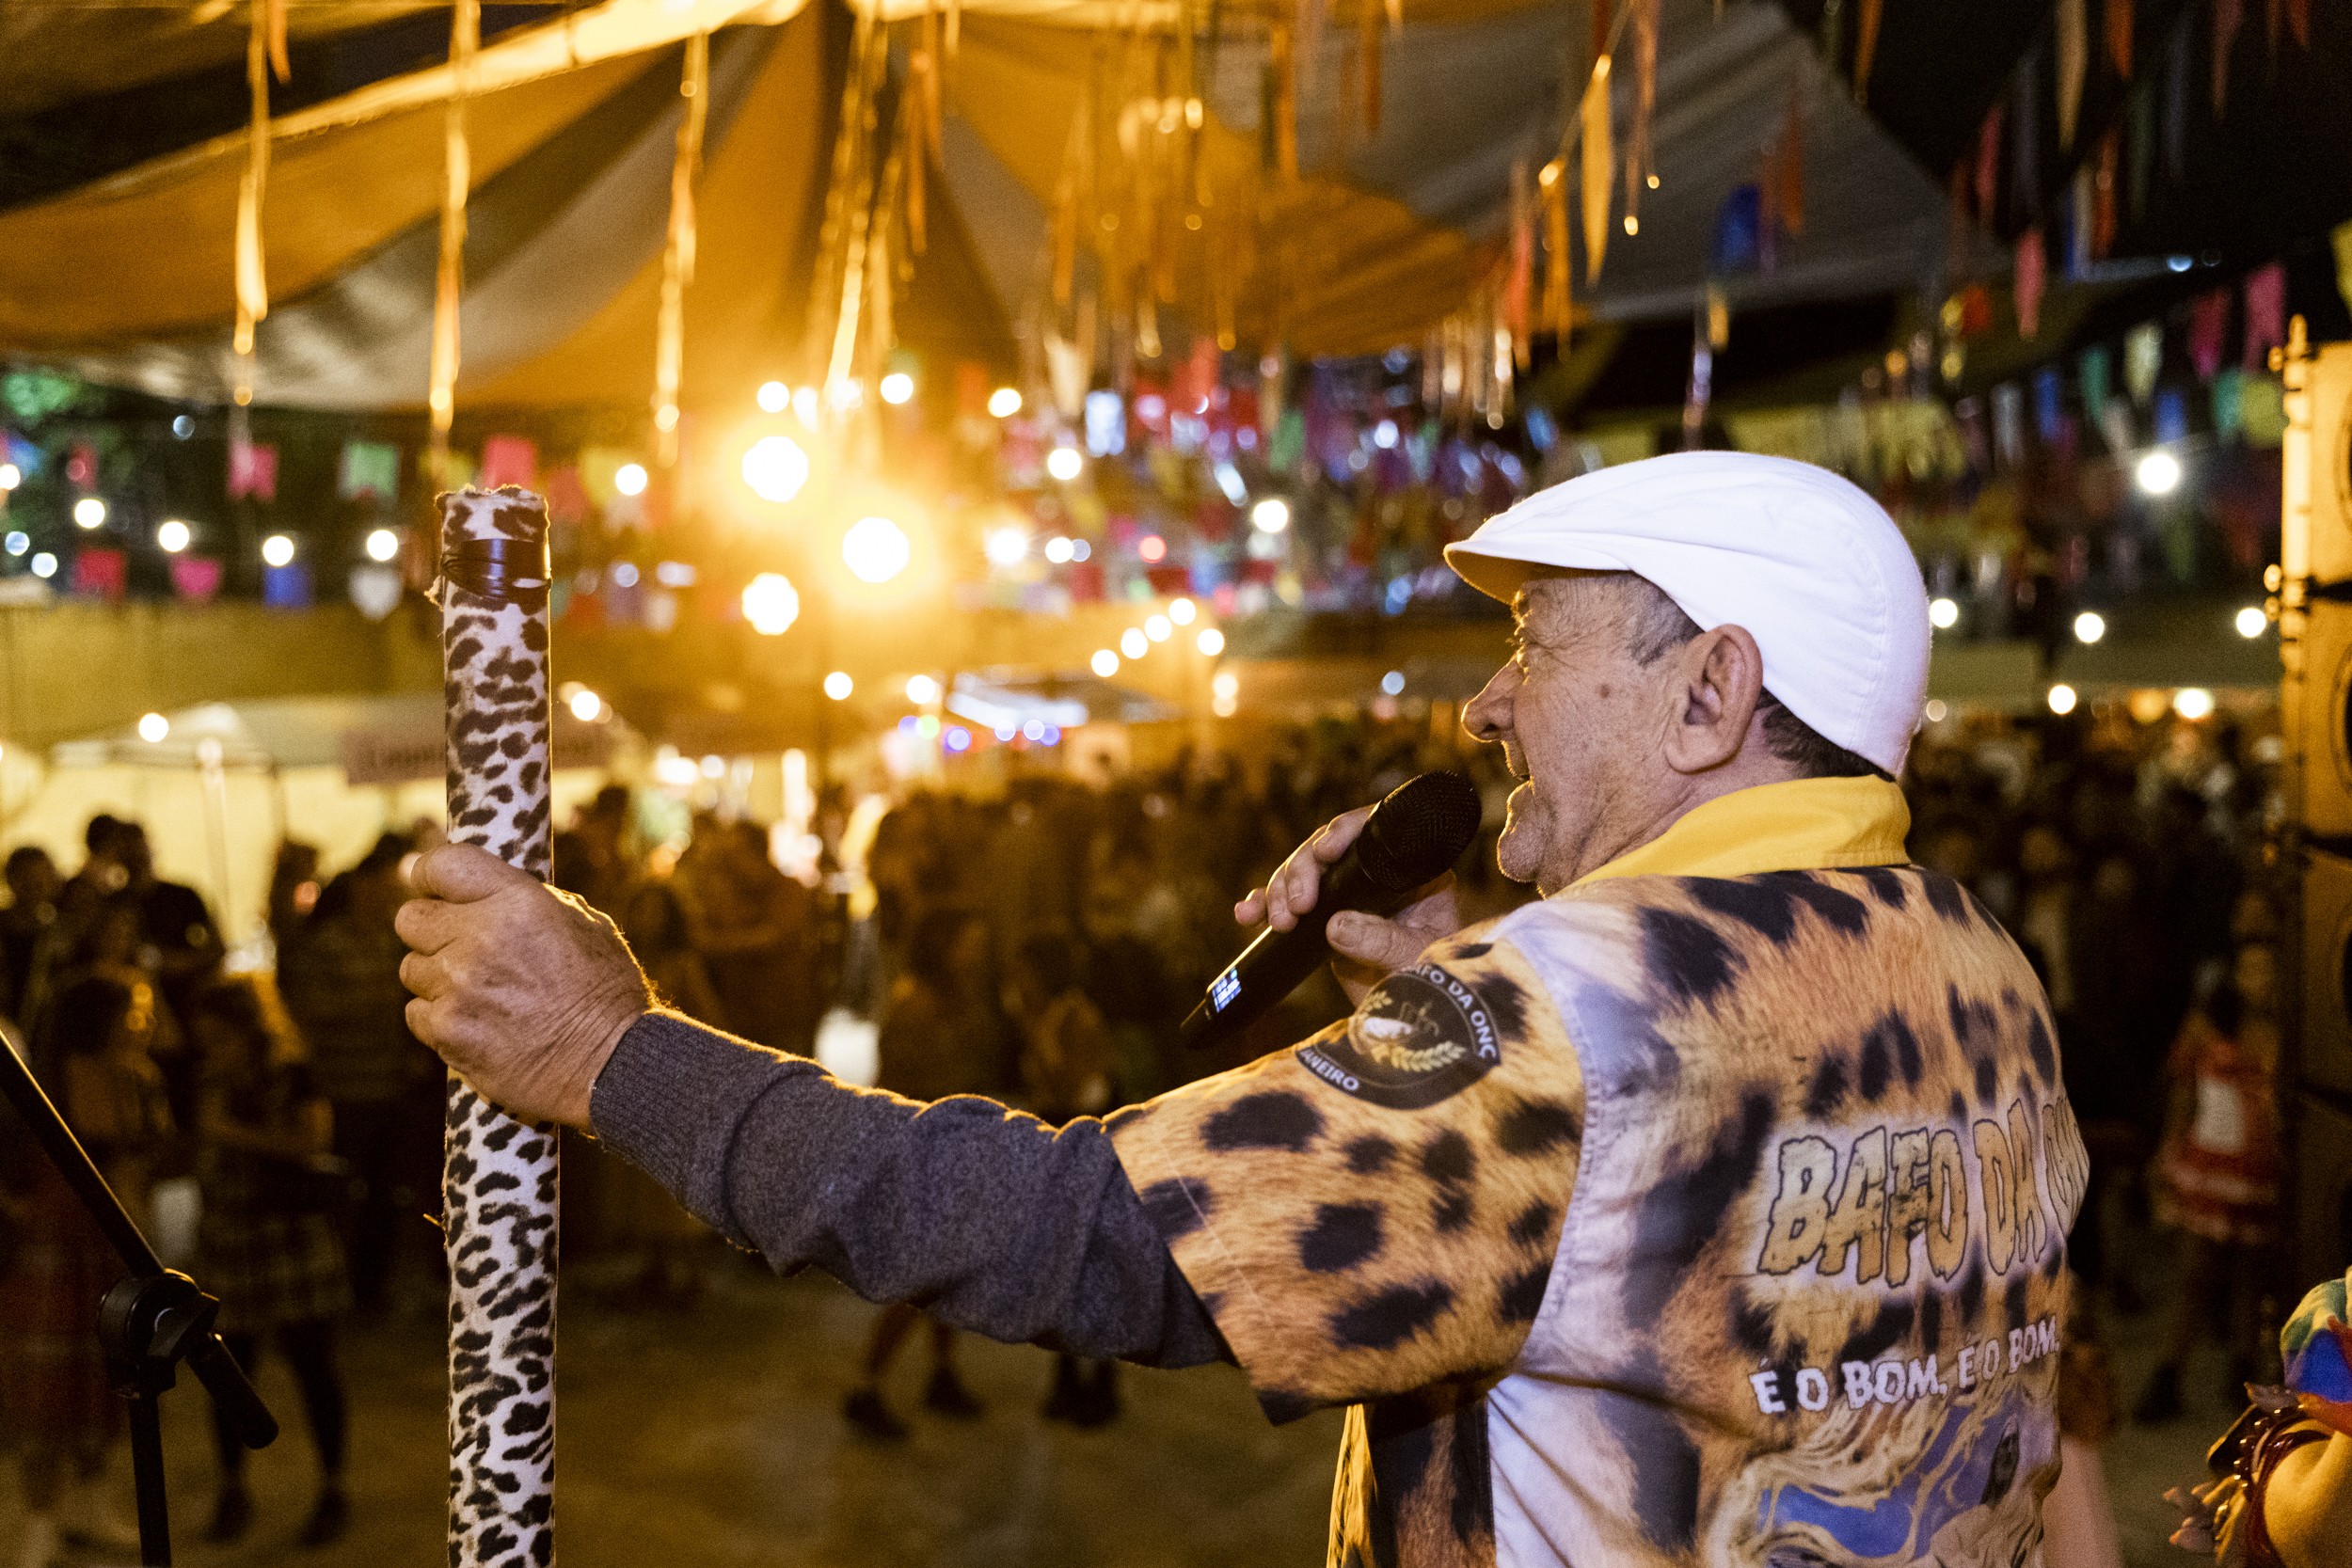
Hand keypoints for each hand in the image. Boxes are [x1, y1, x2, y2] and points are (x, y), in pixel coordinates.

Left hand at [395, 844, 652, 1128]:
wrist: (612, 1064)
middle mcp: (481, 938)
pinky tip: (477, 1023)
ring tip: (481, 993)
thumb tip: (487, 890)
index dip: (432, 876)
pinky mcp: (448, 1031)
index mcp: (517, 902)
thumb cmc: (606, 993)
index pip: (441, 865)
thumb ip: (528, 901)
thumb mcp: (584, 925)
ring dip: (438, 977)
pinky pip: (417, 1013)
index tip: (436, 889)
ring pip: (412, 968)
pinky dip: (440, 1018)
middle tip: (459, 946)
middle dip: (431, 929)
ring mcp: (459, 987)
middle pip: (411, 918)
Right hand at [1235, 807, 1463, 1006]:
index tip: (1325, 851)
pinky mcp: (1323, 918)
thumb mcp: (1413, 960)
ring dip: (1280, 891)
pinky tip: (1247, 914)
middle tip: (1297, 907)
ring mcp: (1348, 897)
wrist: (1413, 1021)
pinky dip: (1265, 906)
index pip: (1375, 834)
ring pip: (1301, 873)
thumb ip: (1381, 942)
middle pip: (1327, 851)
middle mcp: (1378, 877)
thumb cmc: (1432, 986)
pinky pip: (1287, 903)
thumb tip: (1337, 924)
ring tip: (1278, 921)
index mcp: (1413, 873)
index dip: (1345, 832)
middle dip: (1302, 872)